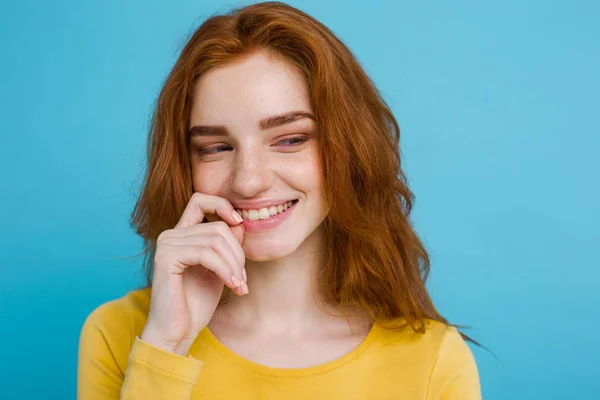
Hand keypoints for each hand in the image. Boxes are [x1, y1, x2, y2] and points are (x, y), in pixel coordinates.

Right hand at [140, 192, 246, 355]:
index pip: (200, 200)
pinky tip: (232, 285)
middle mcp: (171, 235)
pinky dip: (224, 269)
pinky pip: (205, 254)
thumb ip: (227, 247)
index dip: (223, 205)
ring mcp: (166, 245)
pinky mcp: (166, 258)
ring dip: (234, 264)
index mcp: (182, 235)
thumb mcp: (220, 270)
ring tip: (239, 285)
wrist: (176, 333)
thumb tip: (240, 224)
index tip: (240, 223)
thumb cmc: (196, 305)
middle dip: (238, 253)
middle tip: (243, 278)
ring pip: (215, 240)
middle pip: (218, 227)